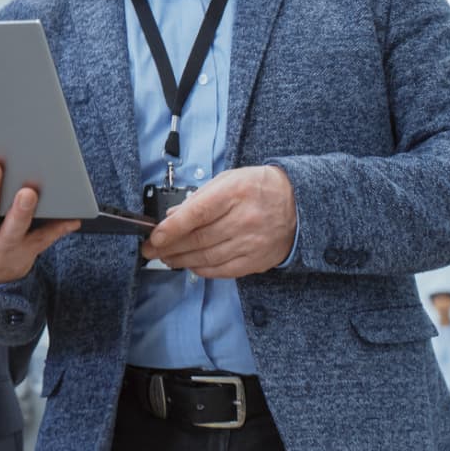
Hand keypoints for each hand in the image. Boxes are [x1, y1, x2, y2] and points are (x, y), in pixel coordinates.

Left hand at [139, 166, 295, 278]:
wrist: (299, 203)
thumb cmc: (259, 188)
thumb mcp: (228, 180)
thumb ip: (199, 198)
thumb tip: (172, 216)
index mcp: (235, 193)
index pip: (197, 213)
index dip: (172, 228)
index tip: (154, 236)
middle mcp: (245, 219)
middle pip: (198, 239)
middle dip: (169, 247)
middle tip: (150, 249)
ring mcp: (252, 243)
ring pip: (207, 257)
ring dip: (181, 260)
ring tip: (166, 258)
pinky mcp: (257, 260)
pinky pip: (223, 270)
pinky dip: (202, 269)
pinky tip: (189, 265)